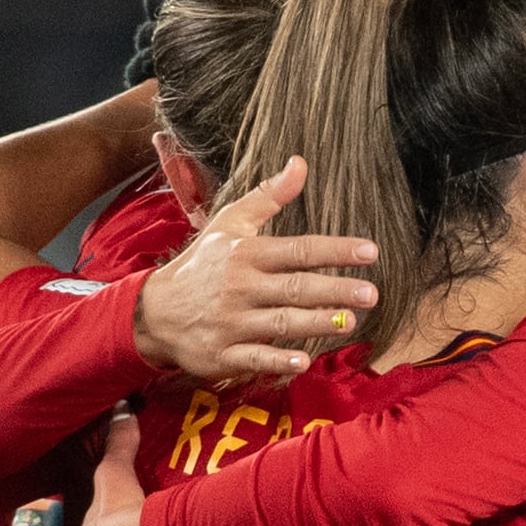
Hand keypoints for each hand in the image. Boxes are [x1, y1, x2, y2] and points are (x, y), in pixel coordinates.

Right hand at [134, 158, 377, 385]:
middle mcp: (241, 286)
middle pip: (294, 287)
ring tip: (349, 321)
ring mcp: (232, 322)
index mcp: (247, 254)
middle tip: (371, 292)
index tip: (370, 251)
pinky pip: (254, 357)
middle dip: (333, 289)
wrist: (155, 311)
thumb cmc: (203, 265)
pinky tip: (304, 361)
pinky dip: (278, 360)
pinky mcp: (223, 353)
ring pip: (279, 322)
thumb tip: (300, 163)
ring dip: (315, 323)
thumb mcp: (230, 223)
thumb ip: (268, 197)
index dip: (334, 250)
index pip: (298, 249)